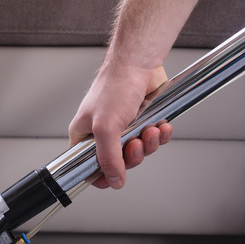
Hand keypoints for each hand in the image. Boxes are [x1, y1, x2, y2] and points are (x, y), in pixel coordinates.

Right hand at [68, 64, 172, 188]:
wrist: (139, 63)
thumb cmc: (115, 86)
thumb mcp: (105, 127)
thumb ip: (108, 158)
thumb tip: (114, 181)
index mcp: (84, 136)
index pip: (88, 167)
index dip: (103, 176)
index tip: (115, 176)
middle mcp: (103, 134)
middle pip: (119, 163)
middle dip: (132, 156)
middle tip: (134, 143)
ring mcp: (124, 128)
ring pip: (139, 152)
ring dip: (148, 144)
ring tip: (149, 130)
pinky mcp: (142, 121)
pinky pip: (153, 140)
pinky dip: (160, 136)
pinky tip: (159, 126)